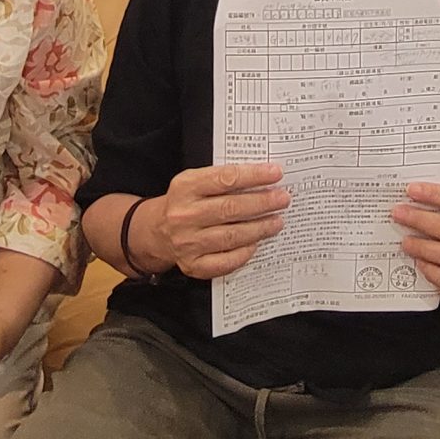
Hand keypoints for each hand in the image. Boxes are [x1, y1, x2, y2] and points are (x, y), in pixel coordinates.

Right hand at [140, 163, 289, 280]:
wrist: (156, 231)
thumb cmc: (185, 202)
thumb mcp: (195, 181)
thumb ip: (223, 179)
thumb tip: (264, 179)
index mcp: (185, 187)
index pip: (225, 179)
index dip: (253, 176)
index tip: (276, 173)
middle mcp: (184, 215)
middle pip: (231, 209)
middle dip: (262, 203)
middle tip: (283, 199)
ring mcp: (187, 242)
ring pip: (231, 236)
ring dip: (259, 228)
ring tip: (277, 222)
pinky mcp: (192, 265)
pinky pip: (225, 261)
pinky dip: (244, 253)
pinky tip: (256, 244)